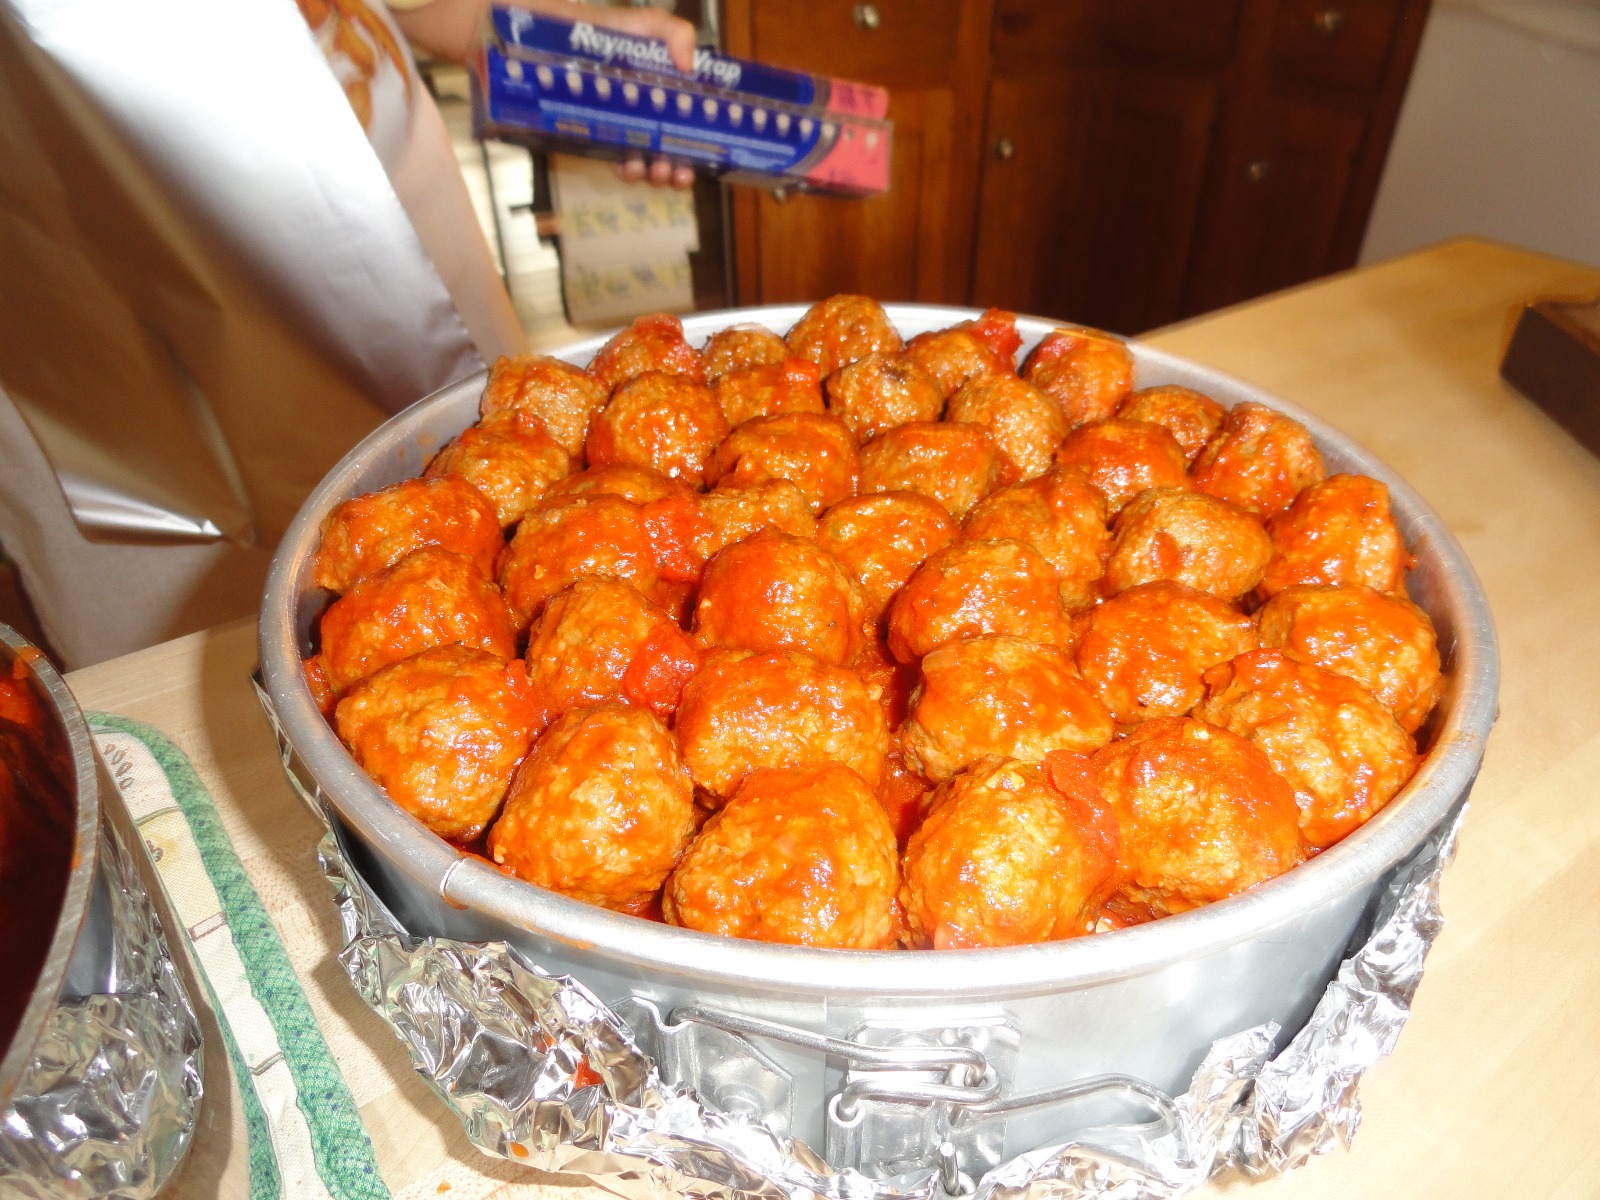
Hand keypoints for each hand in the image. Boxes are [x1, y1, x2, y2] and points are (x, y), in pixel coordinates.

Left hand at [582, 5, 697, 189]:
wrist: (565, 34)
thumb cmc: (612, 32)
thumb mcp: (650, 25)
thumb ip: (676, 34)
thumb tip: (690, 67)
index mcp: (666, 99)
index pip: (687, 128)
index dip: (698, 147)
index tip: (703, 157)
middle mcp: (648, 119)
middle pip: (668, 154)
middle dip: (676, 171)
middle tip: (677, 172)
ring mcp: (623, 130)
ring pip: (644, 163)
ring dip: (653, 174)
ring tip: (654, 170)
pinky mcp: (598, 136)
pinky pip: (614, 160)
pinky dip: (624, 169)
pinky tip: (627, 166)